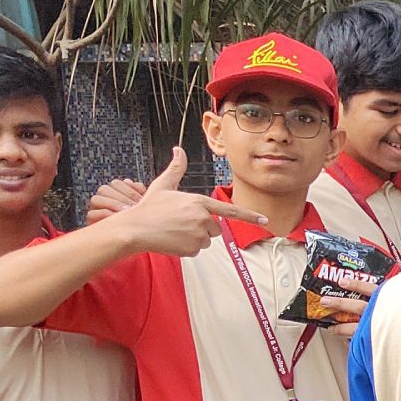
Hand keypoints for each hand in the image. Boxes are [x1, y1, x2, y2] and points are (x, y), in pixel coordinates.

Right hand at [85, 178, 146, 224]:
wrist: (132, 242)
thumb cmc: (139, 223)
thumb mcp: (143, 208)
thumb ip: (141, 194)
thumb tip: (137, 186)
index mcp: (114, 193)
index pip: (116, 184)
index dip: (129, 190)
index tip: (141, 199)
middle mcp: (102, 199)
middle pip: (104, 189)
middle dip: (122, 198)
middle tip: (134, 207)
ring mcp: (95, 209)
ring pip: (96, 199)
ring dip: (113, 204)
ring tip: (126, 212)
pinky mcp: (91, 222)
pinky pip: (92, 214)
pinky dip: (104, 215)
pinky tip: (117, 219)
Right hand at [109, 149, 259, 257]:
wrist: (135, 229)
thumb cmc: (148, 208)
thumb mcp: (163, 185)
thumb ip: (176, 169)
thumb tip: (178, 150)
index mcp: (199, 202)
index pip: (230, 210)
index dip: (249, 216)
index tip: (265, 220)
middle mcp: (202, 218)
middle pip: (215, 228)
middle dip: (202, 227)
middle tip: (180, 223)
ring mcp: (199, 235)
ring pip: (206, 240)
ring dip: (194, 238)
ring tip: (175, 230)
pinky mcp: (193, 249)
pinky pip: (197, 250)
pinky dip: (186, 247)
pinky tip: (172, 240)